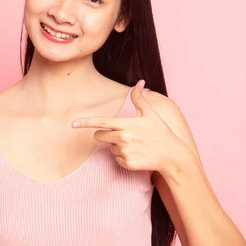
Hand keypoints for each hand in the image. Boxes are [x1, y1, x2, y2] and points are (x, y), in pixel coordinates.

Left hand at [72, 80, 190, 174]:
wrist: (173, 155)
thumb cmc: (161, 132)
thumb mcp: (150, 114)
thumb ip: (139, 99)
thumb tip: (140, 82)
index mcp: (126, 123)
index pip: (101, 122)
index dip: (86, 122)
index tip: (73, 124)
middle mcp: (123, 137)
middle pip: (100, 136)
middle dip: (104, 135)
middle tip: (121, 135)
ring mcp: (125, 150)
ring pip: (110, 148)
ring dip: (118, 147)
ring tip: (136, 145)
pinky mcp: (128, 163)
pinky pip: (117, 159)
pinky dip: (124, 158)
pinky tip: (137, 155)